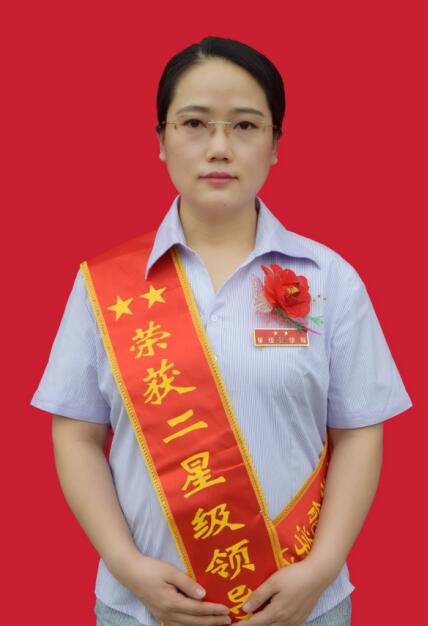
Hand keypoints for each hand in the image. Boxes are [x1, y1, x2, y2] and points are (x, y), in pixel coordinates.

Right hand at [114, 551, 231, 625]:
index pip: (198, 609)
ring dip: (204, 625)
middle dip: (212, 621)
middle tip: (228, 620)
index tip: (226, 609)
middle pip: (195, 621)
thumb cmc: (151, 569)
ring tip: (217, 623)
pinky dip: (192, 625)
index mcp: (172, 602)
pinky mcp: (161, 614)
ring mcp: (163, 616)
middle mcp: (168, 613)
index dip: (213, 610)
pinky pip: (179, 625)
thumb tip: (204, 595)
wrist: (130, 573)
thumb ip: (187, 584)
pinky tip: (198, 623)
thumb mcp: (170, 572)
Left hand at [231, 559, 327, 625]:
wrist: (317, 575)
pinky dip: (276, 625)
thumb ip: (259, 596)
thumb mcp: (273, 582)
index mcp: (277, 612)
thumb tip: (245, 608)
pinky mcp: (301, 619)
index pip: (255, 623)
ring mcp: (295, 622)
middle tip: (242, 622)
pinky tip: (273, 620)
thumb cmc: (294, 575)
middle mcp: (286, 621)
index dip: (242, 625)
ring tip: (256, 619)